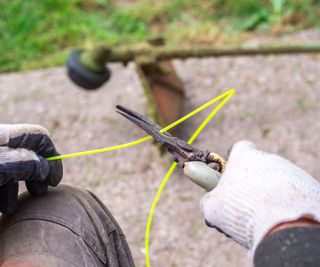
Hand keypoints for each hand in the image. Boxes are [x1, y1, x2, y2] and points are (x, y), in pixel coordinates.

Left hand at [0, 124, 62, 214]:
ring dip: (19, 186)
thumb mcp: (2, 167)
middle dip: (37, 174)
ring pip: (11, 167)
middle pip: (27, 153)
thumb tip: (47, 170)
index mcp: (4, 135)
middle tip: (39, 194)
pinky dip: (5, 189)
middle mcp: (0, 144)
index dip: (52, 157)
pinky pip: (1, 173)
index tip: (55, 182)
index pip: (38, 137)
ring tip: (13, 208)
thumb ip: (28, 164)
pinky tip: (3, 207)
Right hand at [200, 141, 319, 254]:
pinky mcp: (307, 184)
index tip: (231, 178)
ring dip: (269, 192)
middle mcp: (268, 157)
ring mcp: (290, 170)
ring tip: (264, 215)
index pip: (239, 148)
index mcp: (245, 155)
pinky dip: (285, 201)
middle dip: (252, 182)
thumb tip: (208, 199)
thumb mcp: (212, 207)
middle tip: (246, 203)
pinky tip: (280, 217)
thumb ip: (208, 198)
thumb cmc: (242, 211)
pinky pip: (291, 190)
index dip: (234, 162)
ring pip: (275, 179)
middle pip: (258, 166)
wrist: (284, 226)